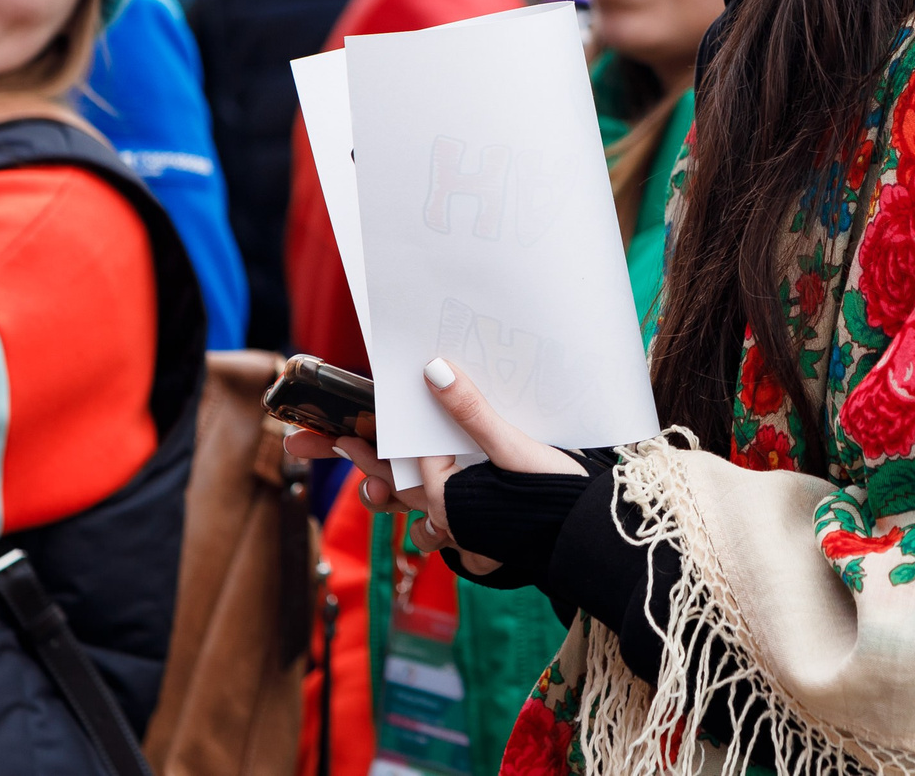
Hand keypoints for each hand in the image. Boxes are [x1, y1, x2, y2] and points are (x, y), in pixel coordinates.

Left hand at [279, 357, 585, 574]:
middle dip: (362, 464)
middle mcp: (447, 517)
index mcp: (444, 492)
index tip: (323, 431)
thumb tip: (431, 370)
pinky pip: (446, 535)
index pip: (391, 457)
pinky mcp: (485, 544)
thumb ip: (469, 410)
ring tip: (374, 487)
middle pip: (393, 485)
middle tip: (328, 444)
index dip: (355, 440)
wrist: (590, 541)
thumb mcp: (512, 444)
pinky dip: (434, 524)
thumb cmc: (553, 495)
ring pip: (416, 514)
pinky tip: (433, 521)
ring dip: (397, 497)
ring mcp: (464, 534)